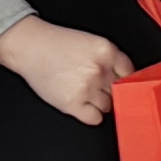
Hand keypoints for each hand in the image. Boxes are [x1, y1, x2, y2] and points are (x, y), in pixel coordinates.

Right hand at [0, 15, 135, 126]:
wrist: (30, 47)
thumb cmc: (57, 44)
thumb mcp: (91, 42)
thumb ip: (110, 59)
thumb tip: (125, 79)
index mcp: (106, 50)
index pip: (130, 72)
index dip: (124, 79)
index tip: (121, 83)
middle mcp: (98, 69)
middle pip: (120, 90)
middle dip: (109, 88)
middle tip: (96, 83)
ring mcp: (86, 88)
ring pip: (108, 105)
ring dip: (99, 101)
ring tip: (84, 91)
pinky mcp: (73, 104)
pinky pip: (95, 118)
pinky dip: (91, 114)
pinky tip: (82, 104)